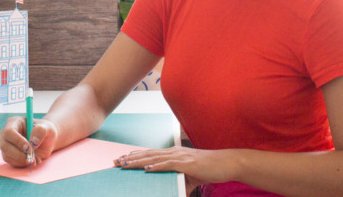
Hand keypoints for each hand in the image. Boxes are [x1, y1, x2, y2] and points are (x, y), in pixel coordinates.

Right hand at [0, 116, 58, 166]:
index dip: (18, 141)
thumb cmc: (45, 131)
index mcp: (14, 122)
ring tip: (35, 159)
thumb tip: (33, 142)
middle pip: (5, 146)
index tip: (30, 149)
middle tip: (31, 157)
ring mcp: (6, 145)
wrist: (45, 140)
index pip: (9, 132)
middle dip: (19, 154)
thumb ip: (41, 131)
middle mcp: (7, 134)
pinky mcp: (9, 155)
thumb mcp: (47, 127)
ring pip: (7, 156)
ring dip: (22, 161)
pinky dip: (23, 164)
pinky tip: (33, 161)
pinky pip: (12, 163)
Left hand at [113, 147, 235, 185]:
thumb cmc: (210, 169)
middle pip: (148, 154)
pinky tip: (147, 168)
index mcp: (174, 154)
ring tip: (125, 164)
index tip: (122, 159)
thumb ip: (181, 181)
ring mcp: (180, 157)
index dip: (135, 156)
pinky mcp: (187, 163)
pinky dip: (157, 166)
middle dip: (131, 158)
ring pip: (154, 158)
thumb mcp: (191, 176)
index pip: (150, 154)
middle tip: (116, 161)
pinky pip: (169, 164)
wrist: (226, 163)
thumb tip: (176, 191)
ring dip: (139, 161)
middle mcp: (174, 152)